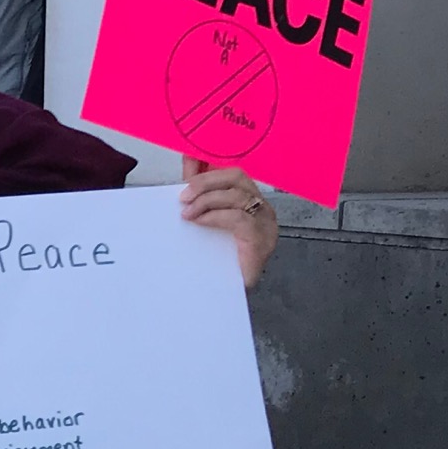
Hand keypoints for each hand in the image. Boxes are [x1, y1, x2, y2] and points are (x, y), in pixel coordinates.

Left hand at [180, 159, 277, 288]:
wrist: (225, 293)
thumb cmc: (218, 257)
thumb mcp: (205, 218)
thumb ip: (198, 192)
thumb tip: (187, 160)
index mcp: (249, 200)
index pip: (232, 172)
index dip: (211, 162)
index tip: (189, 155)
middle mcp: (261, 208)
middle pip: (237, 177)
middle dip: (205, 181)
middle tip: (183, 196)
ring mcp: (265, 224)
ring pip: (237, 196)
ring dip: (206, 200)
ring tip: (187, 213)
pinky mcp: (261, 241)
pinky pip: (239, 219)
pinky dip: (215, 216)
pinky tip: (200, 221)